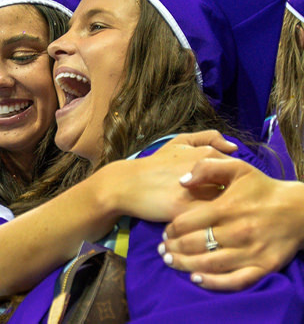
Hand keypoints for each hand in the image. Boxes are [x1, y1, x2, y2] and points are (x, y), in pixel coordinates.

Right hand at [113, 130, 237, 221]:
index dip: (234, 183)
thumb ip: (208, 137)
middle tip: (224, 206)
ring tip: (217, 217)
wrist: (126, 184)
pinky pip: (208, 220)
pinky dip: (211, 223)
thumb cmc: (155, 164)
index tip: (225, 190)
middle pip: (235, 190)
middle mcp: (205, 172)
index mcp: (207, 155)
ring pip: (225, 206)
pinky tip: (205, 225)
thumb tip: (234, 147)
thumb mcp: (179, 142)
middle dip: (234, 198)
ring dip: (225, 212)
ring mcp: (197, 193)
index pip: (237, 172)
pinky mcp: (186, 211)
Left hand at [160, 157, 303, 290]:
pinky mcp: (263, 267)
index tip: (165, 232)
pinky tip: (197, 279)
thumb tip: (181, 181)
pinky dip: (213, 283)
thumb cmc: (262, 188)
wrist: (298, 209)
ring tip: (171, 262)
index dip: (170, 229)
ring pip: (208, 264)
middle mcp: (236, 231)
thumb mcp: (237, 167)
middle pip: (193, 245)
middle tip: (162, 250)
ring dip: (184, 265)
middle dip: (172, 248)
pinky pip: (234, 281)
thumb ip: (207, 168)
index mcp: (226, 208)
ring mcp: (250, 251)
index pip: (186, 223)